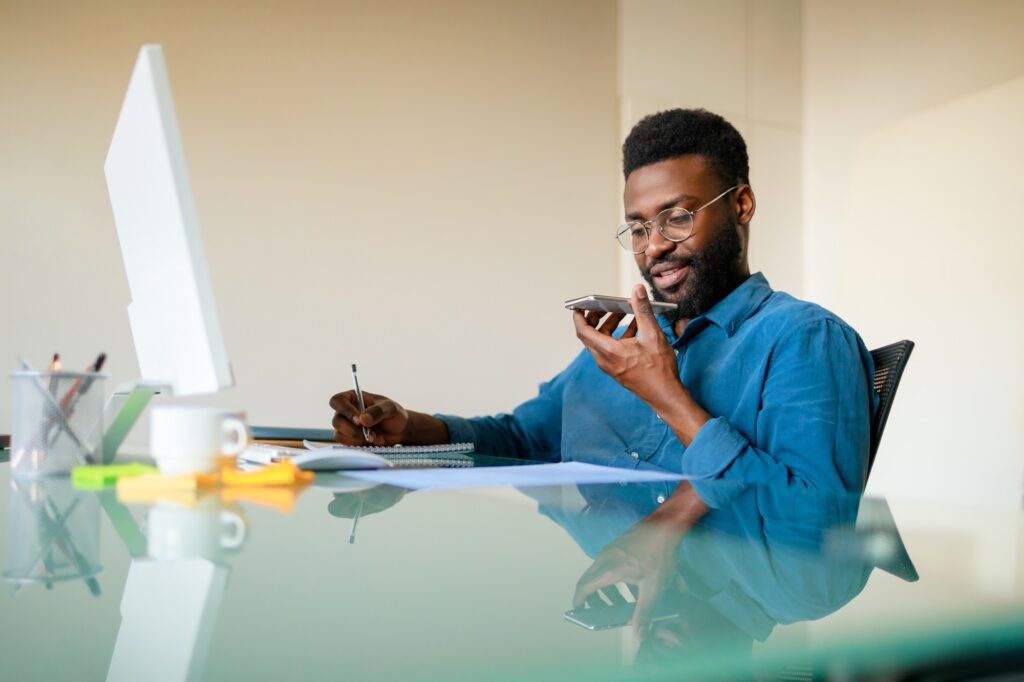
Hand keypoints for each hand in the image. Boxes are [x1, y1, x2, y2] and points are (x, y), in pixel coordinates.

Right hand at [329, 390, 409, 444]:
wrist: (399, 431)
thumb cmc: (394, 414)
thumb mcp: (390, 409)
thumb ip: (377, 411)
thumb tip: (362, 420)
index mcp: (352, 397)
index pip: (337, 401)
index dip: (345, 411)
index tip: (359, 421)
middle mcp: (346, 411)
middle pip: (337, 421)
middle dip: (354, 431)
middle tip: (371, 434)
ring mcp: (346, 426)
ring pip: (340, 434)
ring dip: (358, 439)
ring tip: (376, 438)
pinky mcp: (349, 439)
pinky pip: (346, 444)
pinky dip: (360, 444)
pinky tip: (373, 442)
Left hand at [572, 284, 681, 408]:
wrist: (665, 395)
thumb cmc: (659, 368)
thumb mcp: (652, 334)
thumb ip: (643, 310)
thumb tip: (637, 290)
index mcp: (609, 351)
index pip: (583, 331)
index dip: (579, 316)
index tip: (580, 305)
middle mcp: (605, 360)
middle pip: (590, 335)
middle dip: (596, 318)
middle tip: (606, 306)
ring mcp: (610, 367)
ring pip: (601, 342)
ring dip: (609, 326)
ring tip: (625, 314)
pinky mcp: (618, 370)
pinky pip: (610, 349)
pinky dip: (617, 337)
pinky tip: (635, 329)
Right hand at [572, 483, 708, 639]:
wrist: (666, 526)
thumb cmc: (659, 553)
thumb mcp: (653, 589)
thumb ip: (644, 613)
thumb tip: (639, 635)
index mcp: (609, 570)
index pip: (583, 587)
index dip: (578, 601)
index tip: (578, 611)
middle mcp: (605, 558)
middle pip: (588, 580)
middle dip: (593, 598)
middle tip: (601, 611)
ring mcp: (610, 550)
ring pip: (598, 572)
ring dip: (604, 589)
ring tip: (620, 601)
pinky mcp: (618, 545)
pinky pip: (607, 564)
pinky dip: (611, 578)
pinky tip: (630, 584)